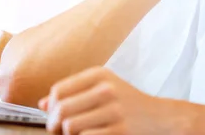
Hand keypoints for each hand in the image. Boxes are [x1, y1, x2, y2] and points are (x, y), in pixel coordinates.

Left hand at [40, 67, 178, 134]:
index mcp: (100, 75)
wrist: (161, 119)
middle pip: (60, 110)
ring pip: (69, 127)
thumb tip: (42, 103)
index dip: (50, 107)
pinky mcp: (119, 131)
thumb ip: (74, 92)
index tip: (53, 116)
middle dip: (54, 125)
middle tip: (58, 131)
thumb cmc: (129, 103)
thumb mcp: (104, 88)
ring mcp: (113, 111)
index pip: (58, 90)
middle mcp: (106, 90)